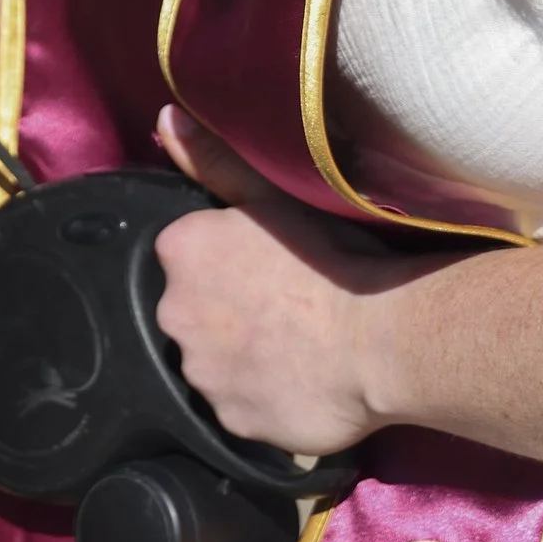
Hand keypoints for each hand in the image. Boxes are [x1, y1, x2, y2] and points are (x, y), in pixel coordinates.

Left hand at [152, 107, 464, 459]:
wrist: (377, 337)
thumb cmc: (330, 258)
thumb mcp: (272, 196)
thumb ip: (214, 160)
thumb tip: (164, 120)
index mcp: (180, 252)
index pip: (185, 255)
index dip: (224, 262)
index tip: (263, 266)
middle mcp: (173, 313)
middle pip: (191, 310)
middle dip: (224, 311)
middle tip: (283, 308)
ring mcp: (201, 374)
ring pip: (213, 363)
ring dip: (241, 357)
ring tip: (295, 349)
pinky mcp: (230, 421)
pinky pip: (240, 408)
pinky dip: (263, 398)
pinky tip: (300, 383)